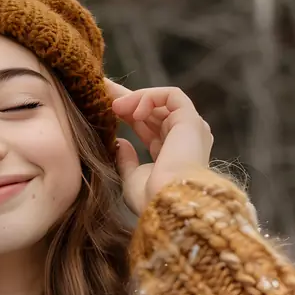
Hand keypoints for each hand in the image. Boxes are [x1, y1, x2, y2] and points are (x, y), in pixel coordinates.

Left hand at [105, 79, 213, 215]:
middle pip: (154, 111)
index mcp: (172, 155)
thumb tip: (120, 143)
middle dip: (127, 100)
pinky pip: (171, 96)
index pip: (149, 127)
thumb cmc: (151, 198)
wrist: (167, 203)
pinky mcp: (191, 120)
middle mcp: (185, 140)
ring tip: (113, 106)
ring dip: (135, 98)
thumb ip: (126, 161)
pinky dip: (150, 97)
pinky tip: (133, 112)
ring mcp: (190, 129)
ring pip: (162, 100)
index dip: (128, 115)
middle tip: (102, 91)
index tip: (103, 107)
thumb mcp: (132, 179)